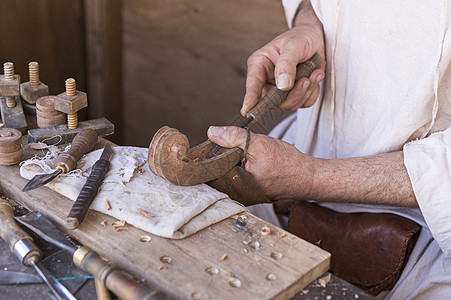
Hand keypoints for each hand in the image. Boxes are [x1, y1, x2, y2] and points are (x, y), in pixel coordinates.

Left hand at [207, 126, 417, 206]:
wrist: (308, 176)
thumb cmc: (287, 163)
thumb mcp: (258, 143)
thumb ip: (233, 137)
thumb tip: (212, 132)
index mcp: (236, 184)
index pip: (210, 170)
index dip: (206, 155)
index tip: (204, 145)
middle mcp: (238, 193)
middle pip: (217, 172)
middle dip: (217, 157)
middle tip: (221, 146)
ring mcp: (244, 193)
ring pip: (227, 173)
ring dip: (228, 160)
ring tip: (235, 150)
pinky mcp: (251, 190)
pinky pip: (237, 176)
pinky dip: (237, 165)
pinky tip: (243, 157)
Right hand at [241, 0, 325, 115]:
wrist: (317, 38)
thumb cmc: (301, 37)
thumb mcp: (293, 45)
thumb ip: (286, 64)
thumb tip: (282, 85)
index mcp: (260, 65)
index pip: (253, 84)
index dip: (250, 99)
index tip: (246, 110)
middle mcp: (267, 79)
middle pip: (273, 101)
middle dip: (293, 95)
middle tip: (305, 80)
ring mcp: (280, 89)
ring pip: (289, 105)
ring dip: (305, 92)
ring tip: (313, 73)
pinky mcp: (293, 94)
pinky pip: (302, 104)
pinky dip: (312, 93)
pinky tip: (314, 77)